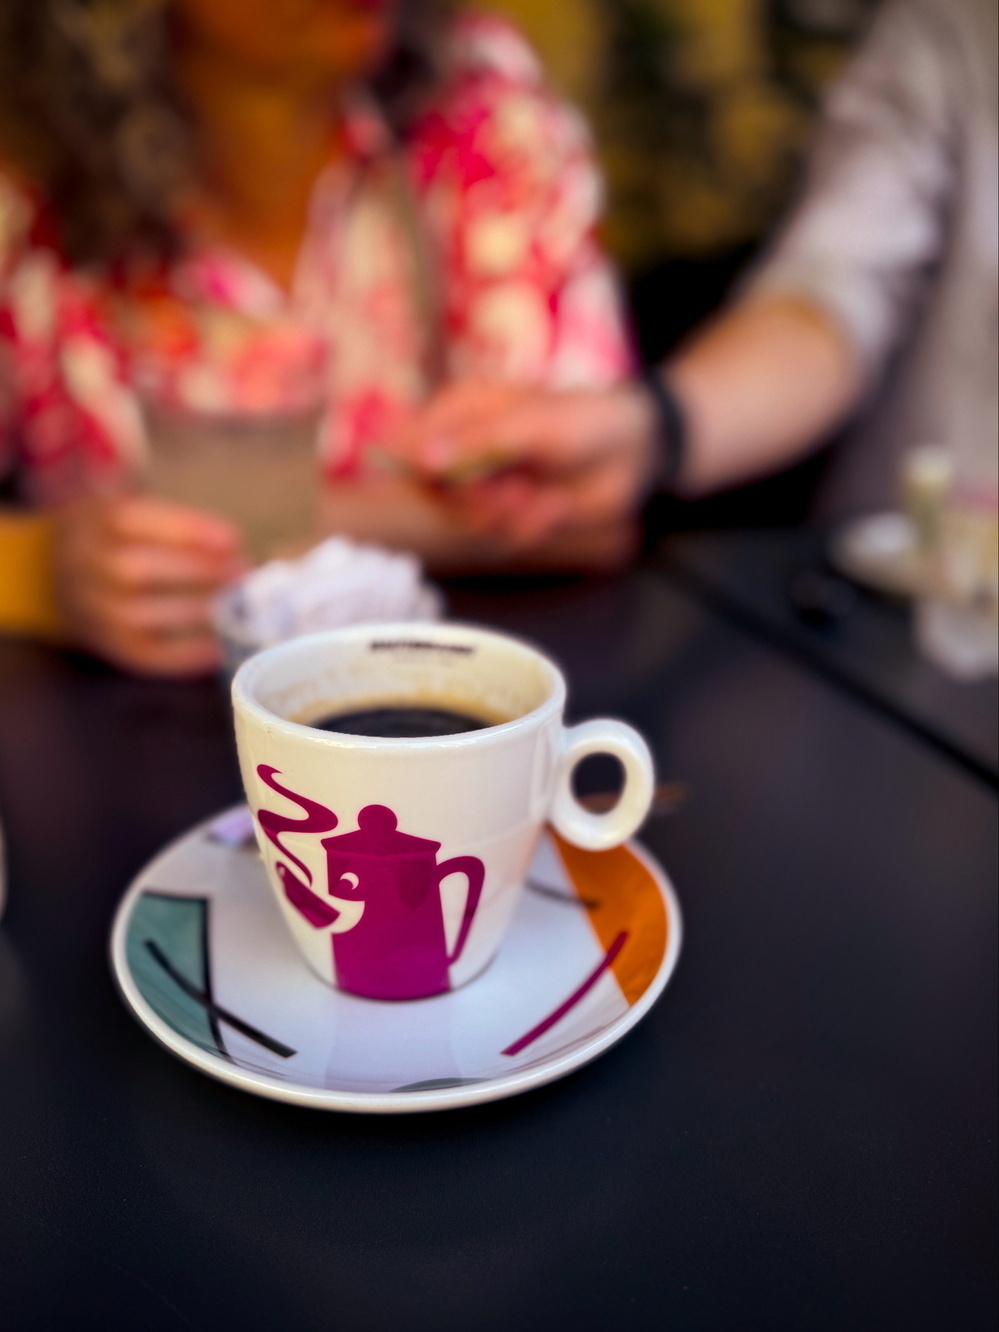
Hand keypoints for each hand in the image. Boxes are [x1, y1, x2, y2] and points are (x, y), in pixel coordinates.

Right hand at [53, 495, 246, 675]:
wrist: (56, 576)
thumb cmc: (112, 538)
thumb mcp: (126, 510)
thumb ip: (171, 522)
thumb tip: (233, 545)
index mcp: (93, 520)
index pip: (135, 519)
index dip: (186, 530)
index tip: (233, 539)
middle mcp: (84, 565)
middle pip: (137, 568)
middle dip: (197, 570)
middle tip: (244, 572)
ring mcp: (91, 609)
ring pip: (141, 614)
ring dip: (196, 610)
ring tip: (237, 605)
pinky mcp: (106, 645)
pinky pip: (145, 654)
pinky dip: (185, 654)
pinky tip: (219, 646)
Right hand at [398, 381, 657, 548]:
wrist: (630, 451)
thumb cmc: (579, 420)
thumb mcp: (529, 424)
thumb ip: (476, 442)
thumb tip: (422, 461)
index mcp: (458, 413)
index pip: (407, 449)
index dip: (423, 475)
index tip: (447, 483)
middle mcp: (464, 451)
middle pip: (435, 495)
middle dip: (476, 502)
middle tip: (515, 493)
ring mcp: (486, 485)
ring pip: (469, 521)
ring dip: (508, 516)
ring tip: (540, 498)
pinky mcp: (510, 514)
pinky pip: (503, 536)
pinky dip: (531, 527)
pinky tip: (555, 509)